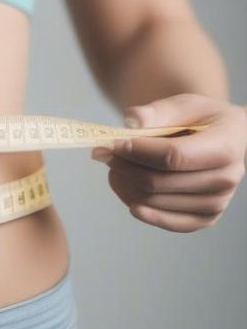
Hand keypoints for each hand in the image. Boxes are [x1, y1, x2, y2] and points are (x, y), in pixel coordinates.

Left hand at [91, 93, 246, 231]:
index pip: (173, 156)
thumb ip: (156, 112)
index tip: (112, 143)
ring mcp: (218, 202)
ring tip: (115, 165)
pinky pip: (168, 222)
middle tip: (102, 152)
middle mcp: (227, 177)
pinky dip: (141, 209)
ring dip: (125, 184)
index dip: (137, 151)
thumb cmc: (200, 119)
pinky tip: (126, 193)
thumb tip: (131, 121)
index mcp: (226, 145)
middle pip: (159, 182)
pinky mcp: (206, 218)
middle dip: (123, 166)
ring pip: (155, 202)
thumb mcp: (182, 105)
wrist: (221, 138)